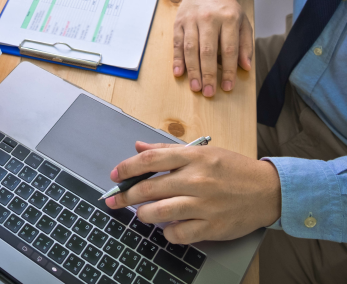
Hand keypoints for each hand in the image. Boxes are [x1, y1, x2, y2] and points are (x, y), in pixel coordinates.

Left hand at [105, 141, 280, 244]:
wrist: (267, 190)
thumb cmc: (233, 168)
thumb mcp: (203, 151)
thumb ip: (168, 150)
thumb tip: (139, 147)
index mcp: (193, 157)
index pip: (151, 160)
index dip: (127, 167)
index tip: (115, 175)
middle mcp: (196, 179)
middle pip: (150, 188)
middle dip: (126, 196)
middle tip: (114, 200)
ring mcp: (204, 204)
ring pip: (160, 212)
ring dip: (144, 214)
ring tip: (141, 213)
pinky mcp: (213, 227)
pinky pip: (179, 234)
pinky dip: (167, 233)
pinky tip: (167, 228)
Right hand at [173, 0, 252, 96]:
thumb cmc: (226, 7)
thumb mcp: (242, 20)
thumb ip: (245, 44)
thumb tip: (245, 67)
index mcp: (228, 18)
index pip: (229, 49)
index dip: (228, 70)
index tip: (227, 86)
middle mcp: (208, 18)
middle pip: (207, 51)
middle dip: (208, 74)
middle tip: (209, 92)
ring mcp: (191, 20)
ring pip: (190, 49)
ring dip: (192, 70)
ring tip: (195, 87)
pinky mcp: (178, 22)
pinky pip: (177, 43)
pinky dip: (177, 59)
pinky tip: (178, 73)